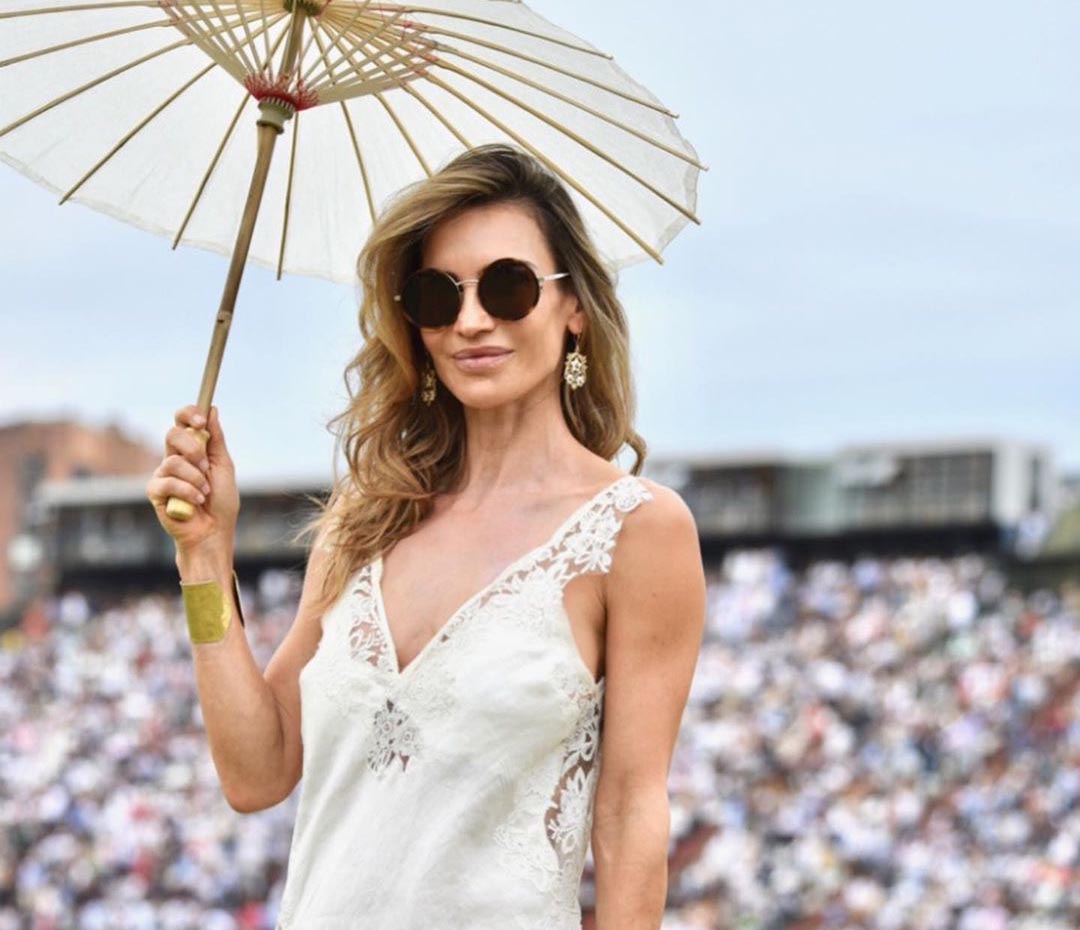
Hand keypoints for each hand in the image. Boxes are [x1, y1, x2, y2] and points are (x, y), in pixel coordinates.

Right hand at [146, 404, 239, 553]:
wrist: (214, 531)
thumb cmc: (221, 502)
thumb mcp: (223, 466)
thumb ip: (216, 440)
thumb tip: (213, 410)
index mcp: (191, 449)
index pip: (181, 421)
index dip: (188, 414)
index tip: (201, 420)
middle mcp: (174, 458)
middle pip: (172, 434)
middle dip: (193, 448)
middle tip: (206, 466)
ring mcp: (163, 474)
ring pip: (173, 460)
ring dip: (195, 477)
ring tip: (204, 493)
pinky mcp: (155, 491)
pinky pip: (168, 481)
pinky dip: (187, 491)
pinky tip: (196, 502)